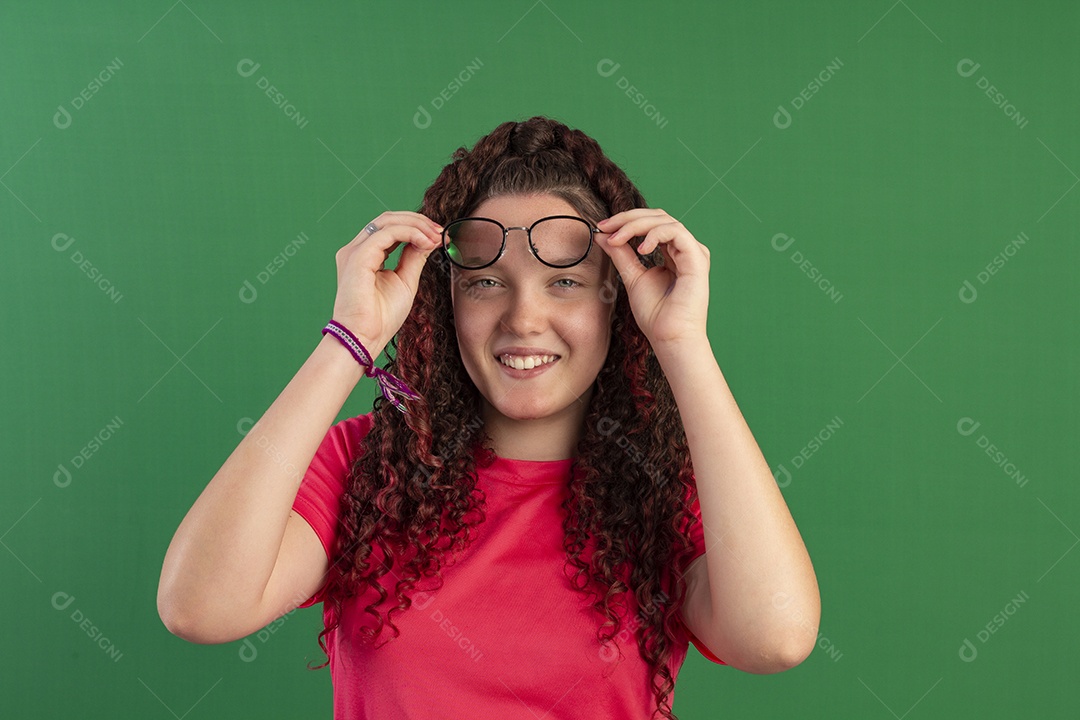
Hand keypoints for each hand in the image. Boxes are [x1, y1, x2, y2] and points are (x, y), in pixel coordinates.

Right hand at [332, 211, 441, 353]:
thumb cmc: (381, 317)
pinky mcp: (358, 257)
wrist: (365, 338)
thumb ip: (414, 257)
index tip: (439, 236)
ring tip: (435, 237)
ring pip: (387, 221)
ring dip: (416, 225)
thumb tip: (429, 239)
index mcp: (366, 255)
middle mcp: (357, 249)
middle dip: (418, 221)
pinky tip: (425, 242)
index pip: (390, 228)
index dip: (417, 227)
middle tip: (440, 231)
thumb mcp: (406, 281)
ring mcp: (355, 251)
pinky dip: (410, 233)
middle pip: (388, 219)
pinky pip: (387, 233)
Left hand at [595, 209, 710, 349]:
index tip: (603, 227)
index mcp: (673, 253)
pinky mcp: (697, 258)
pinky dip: (655, 235)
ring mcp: (693, 253)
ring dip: (637, 225)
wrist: (670, 337)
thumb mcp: (632, 277)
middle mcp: (685, 249)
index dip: (626, 221)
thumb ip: (620, 254)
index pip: (651, 224)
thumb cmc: (656, 315)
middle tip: (606, 226)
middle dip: (628, 218)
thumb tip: (602, 234)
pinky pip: (676, 232)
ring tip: (617, 239)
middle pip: (658, 216)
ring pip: (665, 220)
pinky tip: (640, 249)